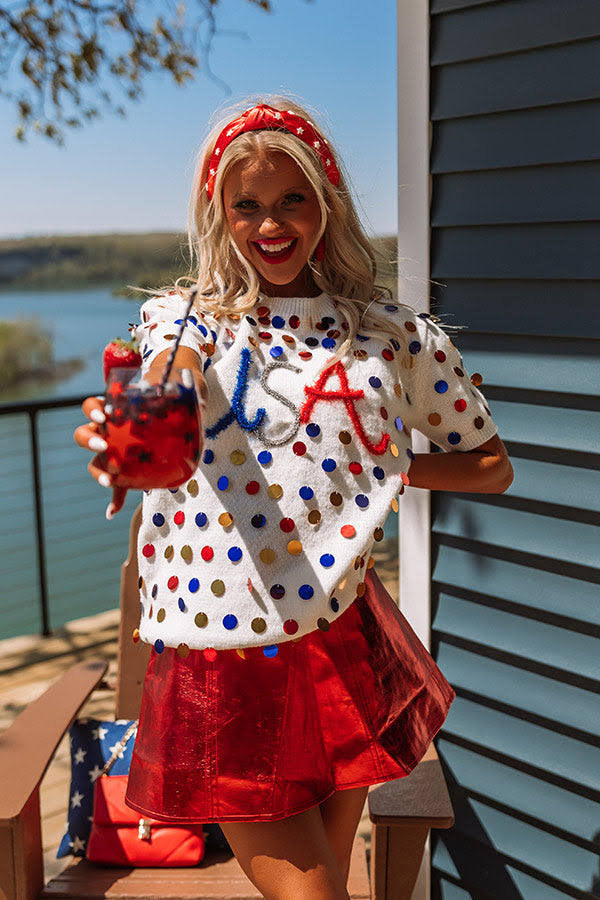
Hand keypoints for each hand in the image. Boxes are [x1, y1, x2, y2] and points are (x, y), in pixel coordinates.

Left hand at [73, 395, 131, 518]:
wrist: (149, 417)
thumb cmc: (139, 448)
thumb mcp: (133, 470)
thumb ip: (121, 490)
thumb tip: (109, 515)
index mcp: (103, 455)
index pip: (96, 467)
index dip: (101, 475)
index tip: (113, 480)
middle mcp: (97, 435)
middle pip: (82, 438)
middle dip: (91, 444)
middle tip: (105, 448)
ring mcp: (100, 420)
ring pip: (85, 420)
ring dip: (92, 424)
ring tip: (104, 424)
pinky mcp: (105, 403)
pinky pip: (93, 404)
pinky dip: (95, 408)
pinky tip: (108, 410)